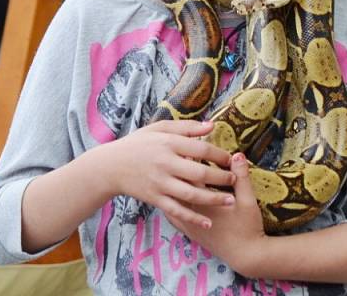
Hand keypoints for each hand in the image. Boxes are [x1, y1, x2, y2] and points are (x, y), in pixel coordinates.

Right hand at [108, 120, 235, 228]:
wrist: (110, 166)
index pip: (201, 149)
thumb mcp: (159, 128)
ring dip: (213, 199)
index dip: (220, 155)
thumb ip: (186, 127)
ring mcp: (160, 183)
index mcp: (169, 144)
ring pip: (191, 194)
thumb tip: (212, 125)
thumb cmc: (138, 143)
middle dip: (221, 178)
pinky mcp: (154, 198)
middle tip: (235, 180)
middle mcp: (165, 163)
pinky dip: (192, 218)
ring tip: (230, 201)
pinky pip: (176, 210)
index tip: (232, 159)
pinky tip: (207, 222)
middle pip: (200, 172)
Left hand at [167, 152, 267, 276]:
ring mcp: (188, 223)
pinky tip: (169, 194)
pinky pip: (173, 214)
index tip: (187, 145)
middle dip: (176, 170)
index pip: (190, 175)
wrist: (245, 256)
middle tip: (175, 155)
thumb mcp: (248, 200)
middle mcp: (191, 212)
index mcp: (204, 201)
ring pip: (171, 201)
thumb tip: (237, 155)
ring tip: (171, 172)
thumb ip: (242, 177)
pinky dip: (170, 202)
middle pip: (177, 186)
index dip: (187, 158)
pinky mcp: (189, 231)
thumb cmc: (247, 227)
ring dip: (171, 186)